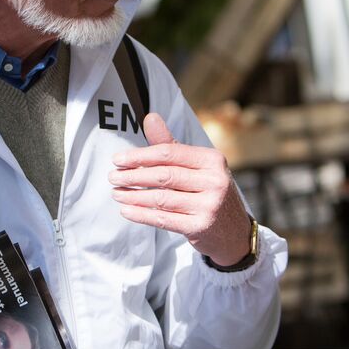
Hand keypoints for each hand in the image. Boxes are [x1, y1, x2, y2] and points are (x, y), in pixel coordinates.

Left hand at [109, 113, 252, 267]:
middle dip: (133, 176)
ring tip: (116, 194)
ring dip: (134, 196)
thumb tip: (150, 117)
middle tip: (113, 177)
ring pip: (162, 199)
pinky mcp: (201, 227)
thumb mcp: (197, 166)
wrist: (235, 231)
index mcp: (212, 159)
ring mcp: (209, 205)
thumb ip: (171, 144)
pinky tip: (127, 211)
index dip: (140, 156)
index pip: (170, 153)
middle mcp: (214, 180)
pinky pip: (164, 219)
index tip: (118, 159)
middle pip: (164, 175)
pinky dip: (142, 215)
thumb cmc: (209, 192)